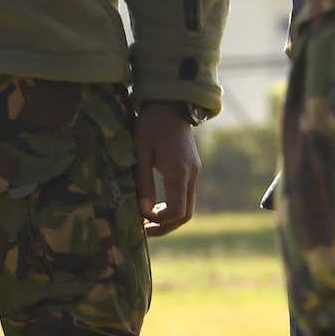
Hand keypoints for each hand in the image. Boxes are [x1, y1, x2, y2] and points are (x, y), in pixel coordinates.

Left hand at [132, 102, 200, 237]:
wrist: (171, 105)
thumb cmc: (151, 126)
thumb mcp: (141, 153)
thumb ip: (143, 183)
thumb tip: (143, 211)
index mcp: (179, 173)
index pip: (176, 211)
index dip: (158, 222)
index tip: (140, 221)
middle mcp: (191, 176)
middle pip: (185, 215)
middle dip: (164, 226)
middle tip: (142, 230)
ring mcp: (194, 173)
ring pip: (187, 208)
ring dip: (168, 219)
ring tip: (146, 220)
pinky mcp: (192, 170)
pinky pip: (186, 197)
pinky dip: (172, 207)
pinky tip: (154, 207)